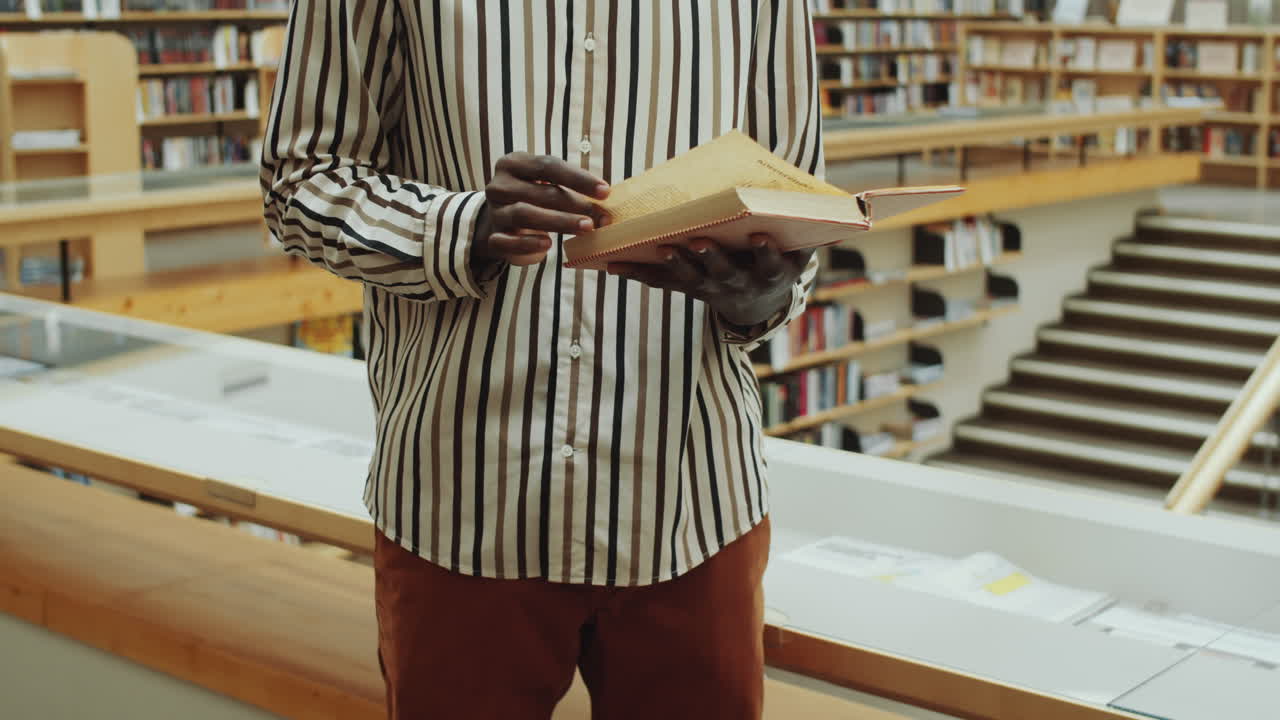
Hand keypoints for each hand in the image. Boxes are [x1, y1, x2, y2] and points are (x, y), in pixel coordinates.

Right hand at [473, 153, 610, 267]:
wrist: (500, 220)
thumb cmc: (532, 197)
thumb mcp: (546, 184)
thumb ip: (572, 191)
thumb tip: (605, 207)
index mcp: (514, 163)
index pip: (548, 165)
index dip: (578, 178)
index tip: (605, 191)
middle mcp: (500, 185)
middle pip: (540, 192)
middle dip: (574, 204)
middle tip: (599, 217)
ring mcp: (494, 211)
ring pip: (525, 214)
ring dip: (559, 221)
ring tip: (585, 228)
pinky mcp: (492, 237)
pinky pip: (508, 241)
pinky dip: (528, 243)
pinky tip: (548, 245)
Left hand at [607, 234, 811, 327]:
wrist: (757, 304)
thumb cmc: (778, 263)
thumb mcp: (798, 253)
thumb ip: (808, 233)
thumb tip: (837, 210)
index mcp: (768, 273)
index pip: (769, 263)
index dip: (766, 252)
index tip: (762, 236)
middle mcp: (738, 284)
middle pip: (724, 272)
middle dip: (712, 258)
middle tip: (700, 242)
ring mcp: (710, 288)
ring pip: (690, 279)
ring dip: (674, 265)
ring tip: (661, 249)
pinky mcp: (687, 288)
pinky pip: (661, 282)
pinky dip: (637, 272)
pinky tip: (613, 263)